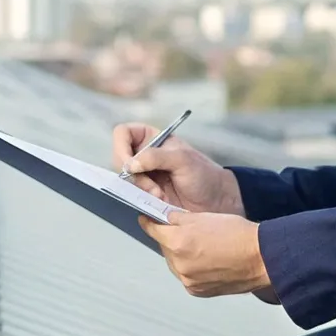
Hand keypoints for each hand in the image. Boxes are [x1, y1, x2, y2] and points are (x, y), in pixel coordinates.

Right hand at [111, 122, 244, 214]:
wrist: (215, 202)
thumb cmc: (204, 175)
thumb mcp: (182, 159)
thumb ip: (156, 157)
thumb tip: (130, 163)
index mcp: (152, 138)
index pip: (123, 133)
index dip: (121, 146)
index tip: (130, 163)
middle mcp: (144, 155)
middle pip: (119, 158)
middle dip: (134, 174)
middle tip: (150, 185)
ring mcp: (144, 175)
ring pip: (124, 179)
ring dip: (140, 189)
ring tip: (160, 195)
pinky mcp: (146, 193)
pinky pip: (132, 195)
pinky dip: (143, 198)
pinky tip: (160, 200)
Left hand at [139, 211, 270, 297]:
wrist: (260, 258)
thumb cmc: (238, 236)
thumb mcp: (204, 216)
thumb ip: (178, 218)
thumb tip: (165, 218)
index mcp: (178, 242)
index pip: (152, 229)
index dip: (150, 222)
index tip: (147, 219)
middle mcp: (180, 264)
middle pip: (164, 247)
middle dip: (171, 239)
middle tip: (188, 232)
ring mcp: (188, 280)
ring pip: (174, 263)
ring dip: (181, 254)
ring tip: (203, 247)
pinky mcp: (197, 291)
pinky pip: (186, 276)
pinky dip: (191, 268)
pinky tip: (207, 260)